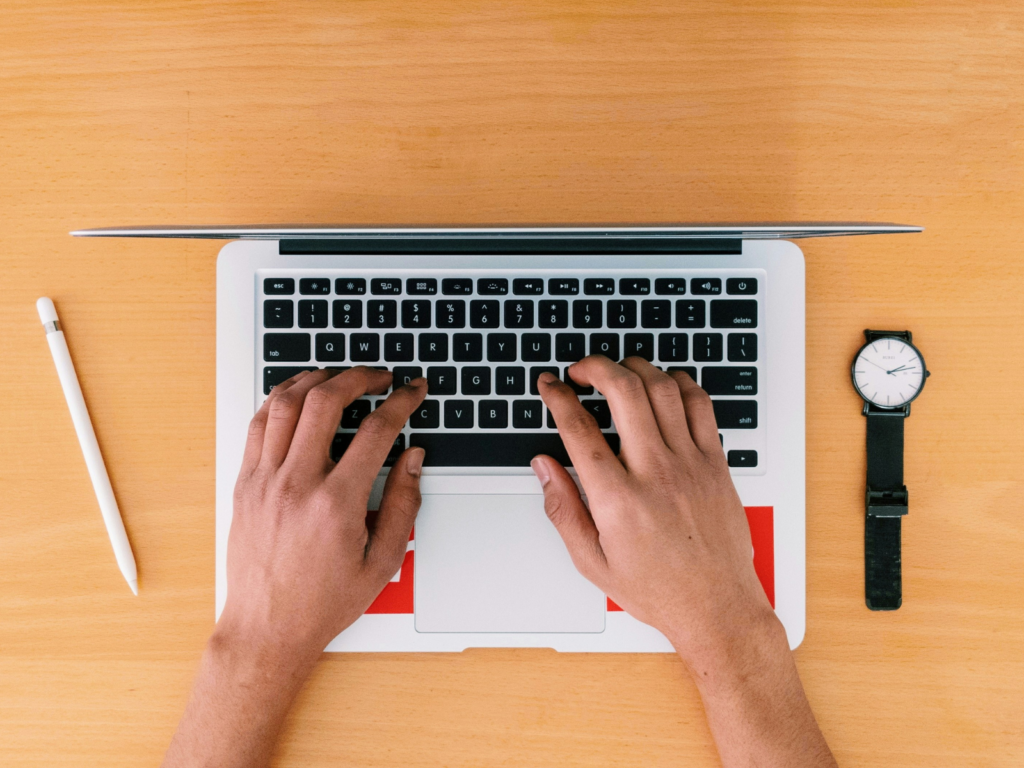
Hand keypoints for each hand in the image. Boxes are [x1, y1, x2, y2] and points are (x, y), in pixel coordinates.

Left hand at [221, 367, 426, 659]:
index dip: (401, 402)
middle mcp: (296, 485)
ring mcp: (264, 481)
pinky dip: (279, 400)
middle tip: (379, 376)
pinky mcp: (245, 484)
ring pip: (285, 403)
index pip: (376, 431)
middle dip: (359, 376)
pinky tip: (297, 397)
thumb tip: (414, 459)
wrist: (266, 629)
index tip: (412, 391)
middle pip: (326, 401)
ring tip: (338, 377)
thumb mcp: (382, 562)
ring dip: (316, 379)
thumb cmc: (321, 602)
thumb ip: (403, 504)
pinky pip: (257, 424)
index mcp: (336, 504)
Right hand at [532, 357, 779, 667]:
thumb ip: (563, 508)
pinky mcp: (716, 464)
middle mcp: (656, 474)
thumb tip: (544, 467)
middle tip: (580, 370)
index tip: (550, 385)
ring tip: (618, 371)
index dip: (558, 397)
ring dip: (635, 368)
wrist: (717, 607)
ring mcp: (691, 465)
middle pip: (624, 392)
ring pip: (663, 389)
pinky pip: (700, 405)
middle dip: (595, 367)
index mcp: (618, 500)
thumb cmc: (658, 590)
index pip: (579, 430)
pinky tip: (663, 384)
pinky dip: (679, 383)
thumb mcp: (592, 561)